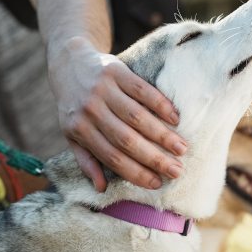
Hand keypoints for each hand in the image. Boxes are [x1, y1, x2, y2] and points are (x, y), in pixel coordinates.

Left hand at [49, 42, 187, 190]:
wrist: (69, 63)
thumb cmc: (75, 105)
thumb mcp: (72, 133)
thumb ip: (86, 160)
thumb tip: (101, 188)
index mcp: (80, 130)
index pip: (111, 157)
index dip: (136, 172)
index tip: (157, 183)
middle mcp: (91, 111)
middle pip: (127, 140)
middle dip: (154, 158)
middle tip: (177, 170)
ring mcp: (103, 90)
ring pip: (137, 117)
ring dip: (162, 134)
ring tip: (181, 148)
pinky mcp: (116, 71)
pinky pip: (142, 90)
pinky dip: (161, 104)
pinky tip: (175, 118)